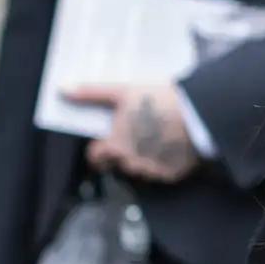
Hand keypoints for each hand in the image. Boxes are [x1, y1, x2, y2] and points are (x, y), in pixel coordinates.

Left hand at [64, 82, 200, 181]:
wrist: (201, 112)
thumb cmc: (160, 100)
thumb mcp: (124, 91)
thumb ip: (92, 93)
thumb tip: (63, 90)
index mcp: (115, 146)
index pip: (95, 157)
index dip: (100, 147)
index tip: (110, 138)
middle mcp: (130, 163)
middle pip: (120, 162)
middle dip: (126, 150)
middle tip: (142, 130)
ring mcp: (153, 171)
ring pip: (142, 168)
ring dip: (147, 156)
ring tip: (161, 135)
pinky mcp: (173, 174)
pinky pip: (164, 171)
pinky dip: (167, 161)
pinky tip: (175, 144)